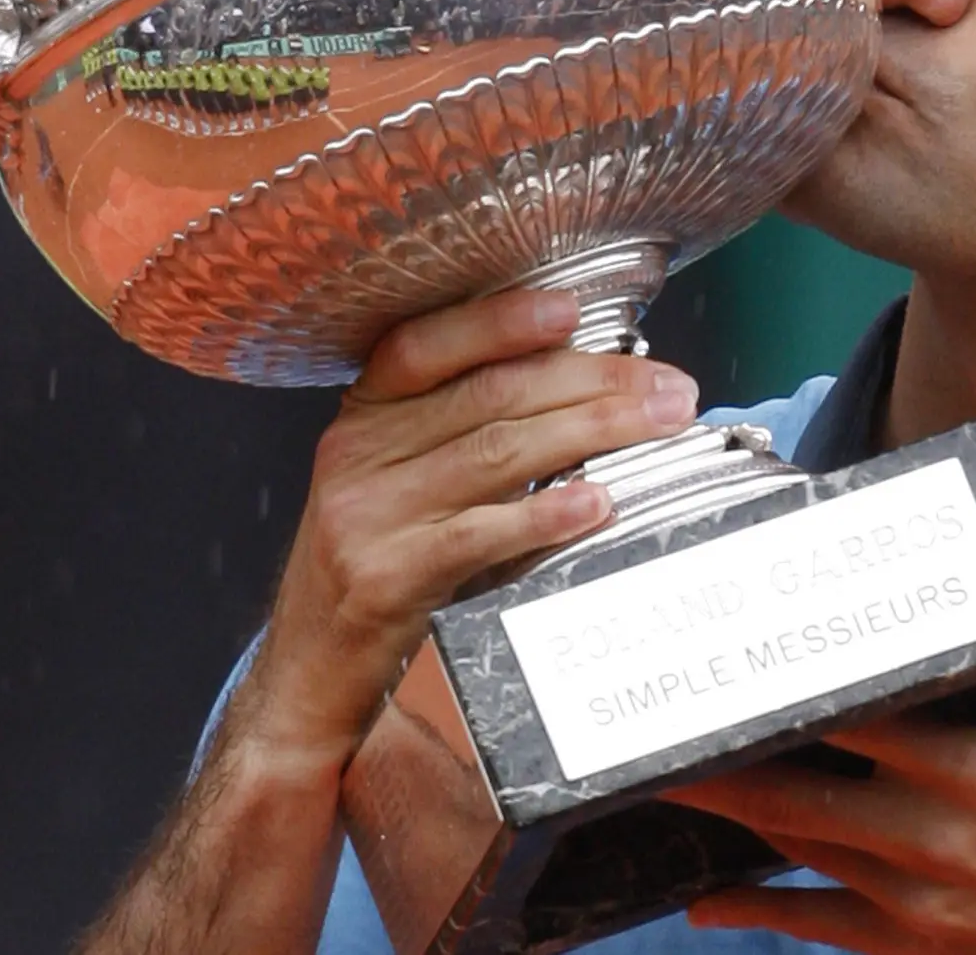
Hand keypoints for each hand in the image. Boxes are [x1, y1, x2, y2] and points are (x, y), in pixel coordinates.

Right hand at [233, 288, 701, 777]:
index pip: (426, 344)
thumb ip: (466, 429)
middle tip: (668, 388)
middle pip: (488, 397)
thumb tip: (587, 387)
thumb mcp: (401, 478)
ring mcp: (367, 515)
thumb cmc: (379, 558)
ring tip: (657, 426)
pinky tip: (595, 502)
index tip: (572, 310)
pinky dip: (544, 514)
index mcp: (364, 414)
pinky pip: (479, 535)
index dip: (499, 322)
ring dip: (591, 434)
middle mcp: (357, 453)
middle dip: (591, 383)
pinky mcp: (386, 578)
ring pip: (496, 454)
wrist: (308, 665)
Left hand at [661, 646, 975, 953]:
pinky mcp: (912, 946)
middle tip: (652, 716)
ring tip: (657, 774)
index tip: (723, 655)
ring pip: (795, 848)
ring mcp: (918, 897)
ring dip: (723, 814)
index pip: (853, 712)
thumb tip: (965, 550)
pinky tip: (703, 895)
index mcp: (975, 762)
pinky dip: (751, 911)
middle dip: (718, 756)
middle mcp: (936, 831)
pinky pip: (814, 926)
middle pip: (796, 789)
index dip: (781, 685)